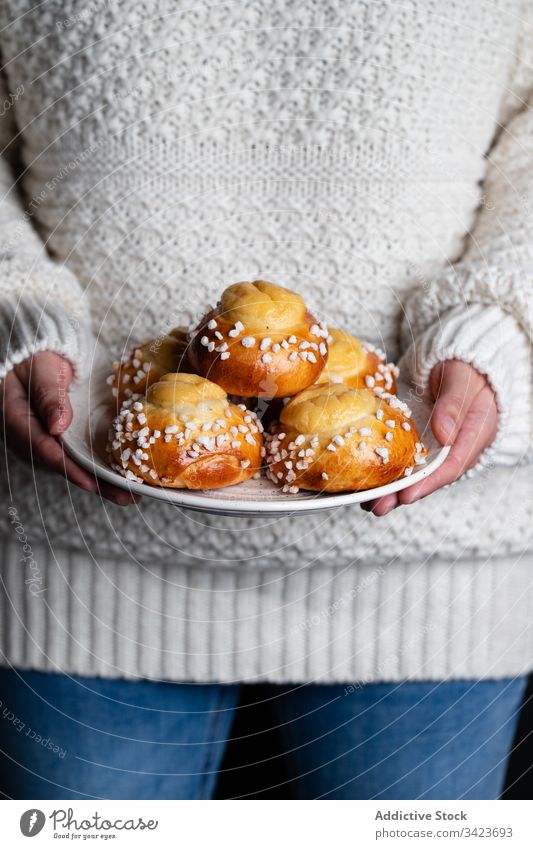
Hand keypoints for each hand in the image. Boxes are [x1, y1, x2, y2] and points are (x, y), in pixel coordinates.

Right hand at [0, 351, 137, 505]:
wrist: (40, 354)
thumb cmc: (38, 356)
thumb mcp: (42, 368)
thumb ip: (48, 394)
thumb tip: (57, 426)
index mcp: (16, 418)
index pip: (42, 448)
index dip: (68, 467)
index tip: (92, 482)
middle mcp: (28, 436)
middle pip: (61, 465)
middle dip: (93, 482)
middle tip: (124, 496)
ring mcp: (43, 440)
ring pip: (71, 465)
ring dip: (100, 481)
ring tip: (130, 494)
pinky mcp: (59, 439)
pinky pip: (78, 456)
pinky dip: (99, 467)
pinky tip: (122, 477)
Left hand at [363, 359, 497, 515]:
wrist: (462, 364)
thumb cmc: (466, 371)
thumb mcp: (461, 381)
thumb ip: (453, 406)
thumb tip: (444, 433)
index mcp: (475, 436)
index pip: (451, 466)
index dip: (428, 483)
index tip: (407, 495)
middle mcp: (457, 448)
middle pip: (430, 478)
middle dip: (403, 494)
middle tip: (378, 506)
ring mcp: (439, 448)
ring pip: (416, 474)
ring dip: (392, 490)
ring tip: (369, 503)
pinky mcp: (424, 444)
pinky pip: (407, 461)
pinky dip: (388, 473)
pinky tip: (368, 483)